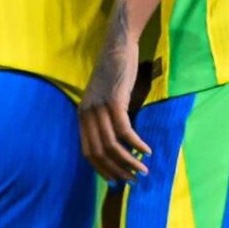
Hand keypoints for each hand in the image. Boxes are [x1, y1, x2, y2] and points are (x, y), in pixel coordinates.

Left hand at [80, 35, 149, 181]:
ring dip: (128, 161)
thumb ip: (105, 117)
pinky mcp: (114, 100)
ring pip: (112, 144)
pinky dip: (135, 143)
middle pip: (99, 152)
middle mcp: (87, 114)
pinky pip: (124, 130)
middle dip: (117, 170)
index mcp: (82, 116)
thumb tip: (118, 141)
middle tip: (133, 180)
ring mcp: (99, 107)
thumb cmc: (115, 73)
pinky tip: (146, 150)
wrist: (117, 47)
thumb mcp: (105, 98)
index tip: (117, 180)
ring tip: (143, 170)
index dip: (102, 169)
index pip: (88, 152)